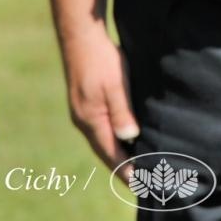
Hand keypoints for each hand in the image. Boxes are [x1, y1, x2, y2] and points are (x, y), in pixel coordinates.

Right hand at [61, 30, 138, 167]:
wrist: (81, 37)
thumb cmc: (101, 60)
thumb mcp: (116, 85)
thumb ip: (122, 112)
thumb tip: (129, 137)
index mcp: (90, 120)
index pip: (109, 152)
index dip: (124, 168)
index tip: (138, 182)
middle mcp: (83, 120)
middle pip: (104, 150)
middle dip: (120, 165)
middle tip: (139, 179)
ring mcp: (82, 112)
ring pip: (100, 139)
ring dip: (115, 152)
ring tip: (133, 163)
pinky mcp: (84, 102)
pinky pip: (99, 128)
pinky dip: (111, 138)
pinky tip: (122, 137)